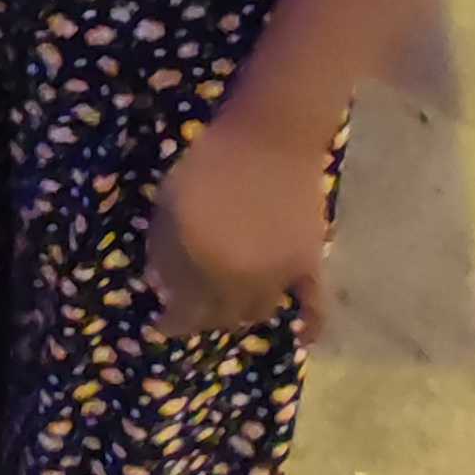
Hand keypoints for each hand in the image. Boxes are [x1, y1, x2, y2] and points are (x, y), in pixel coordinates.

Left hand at [147, 105, 332, 342]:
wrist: (271, 136)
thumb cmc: (212, 161)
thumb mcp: (169, 202)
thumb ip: (161, 249)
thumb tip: (161, 286)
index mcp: (203, 266)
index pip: (184, 312)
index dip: (170, 322)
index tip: (159, 324)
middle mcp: (242, 280)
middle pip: (220, 317)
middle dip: (202, 318)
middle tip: (192, 310)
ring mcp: (279, 275)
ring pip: (257, 312)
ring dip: (238, 315)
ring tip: (228, 306)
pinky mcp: (309, 262)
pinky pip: (315, 302)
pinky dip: (311, 324)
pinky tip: (304, 339)